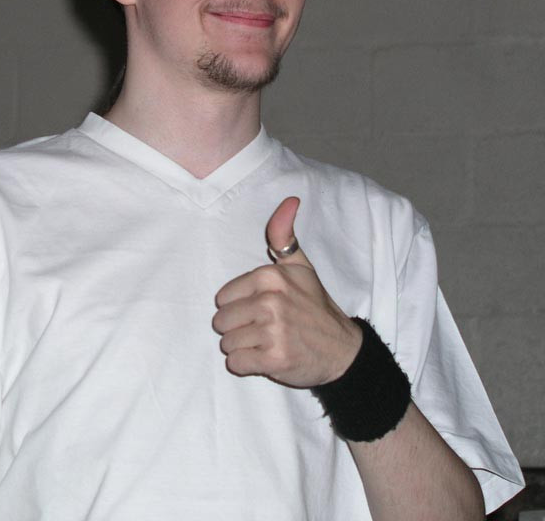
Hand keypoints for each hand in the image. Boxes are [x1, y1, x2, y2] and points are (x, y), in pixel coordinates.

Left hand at [212, 196, 361, 387]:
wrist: (342, 349)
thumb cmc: (315, 306)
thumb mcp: (301, 266)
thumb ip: (283, 235)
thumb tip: (290, 200)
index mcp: (271, 277)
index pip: (222, 297)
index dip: (237, 306)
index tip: (259, 309)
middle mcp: (271, 301)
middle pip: (221, 322)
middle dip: (237, 329)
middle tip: (262, 329)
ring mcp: (273, 331)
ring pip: (227, 343)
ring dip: (242, 348)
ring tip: (265, 343)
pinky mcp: (275, 359)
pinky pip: (237, 364)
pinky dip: (247, 365)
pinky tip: (266, 358)